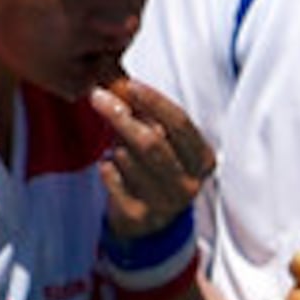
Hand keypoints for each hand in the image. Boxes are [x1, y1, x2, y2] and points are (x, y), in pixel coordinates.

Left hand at [92, 79, 213, 239]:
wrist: (147, 222)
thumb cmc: (155, 168)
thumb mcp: (162, 140)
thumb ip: (147, 113)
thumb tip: (116, 78)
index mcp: (203, 159)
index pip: (180, 123)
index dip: (154, 101)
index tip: (129, 84)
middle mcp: (190, 183)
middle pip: (151, 141)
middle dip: (120, 115)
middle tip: (97, 96)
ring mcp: (166, 203)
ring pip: (129, 159)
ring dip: (114, 145)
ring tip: (114, 144)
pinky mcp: (140, 216)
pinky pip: (112, 178)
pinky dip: (105, 166)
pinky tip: (109, 166)